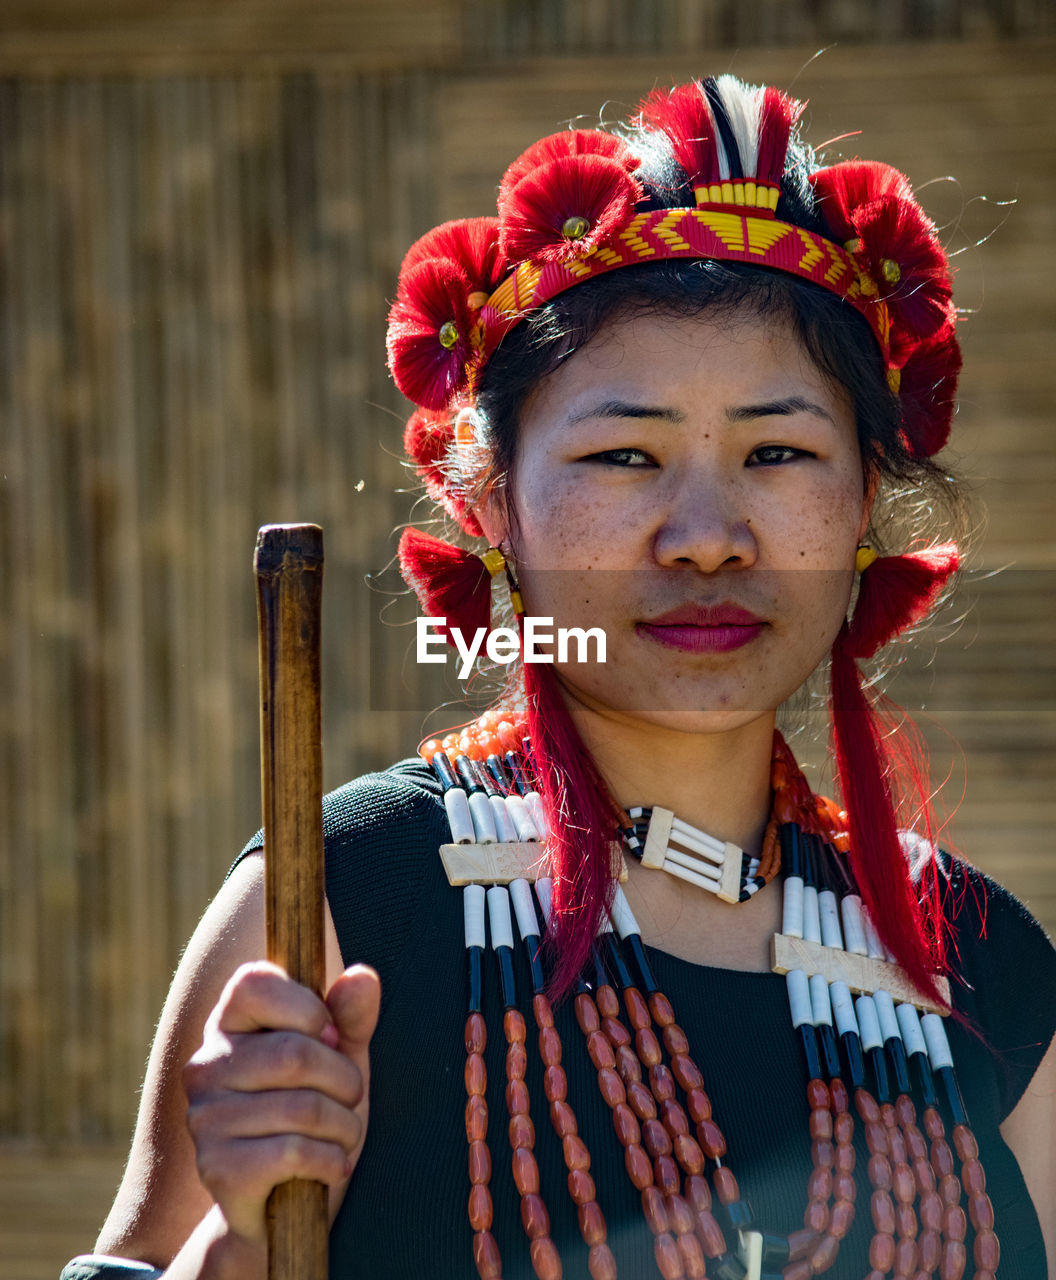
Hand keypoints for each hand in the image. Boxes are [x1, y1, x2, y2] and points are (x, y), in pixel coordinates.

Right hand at [182, 960, 380, 1246]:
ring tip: (342, 1136)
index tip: (329, 1037)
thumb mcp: (341, 1059)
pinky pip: (294, 1152)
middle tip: (349, 1099)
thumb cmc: (315, 1117)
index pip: (254, 982)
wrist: (285, 1210)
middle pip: (295, 1053)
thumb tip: (362, 976)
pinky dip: (330, 1160)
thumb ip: (351, 1016)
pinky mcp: (216, 1168)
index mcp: (229, 1024)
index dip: (308, 1008)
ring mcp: (205, 1118)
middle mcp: (206, 1066)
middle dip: (345, 1080)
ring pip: (302, 1107)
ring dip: (344, 1126)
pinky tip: (330, 1166)